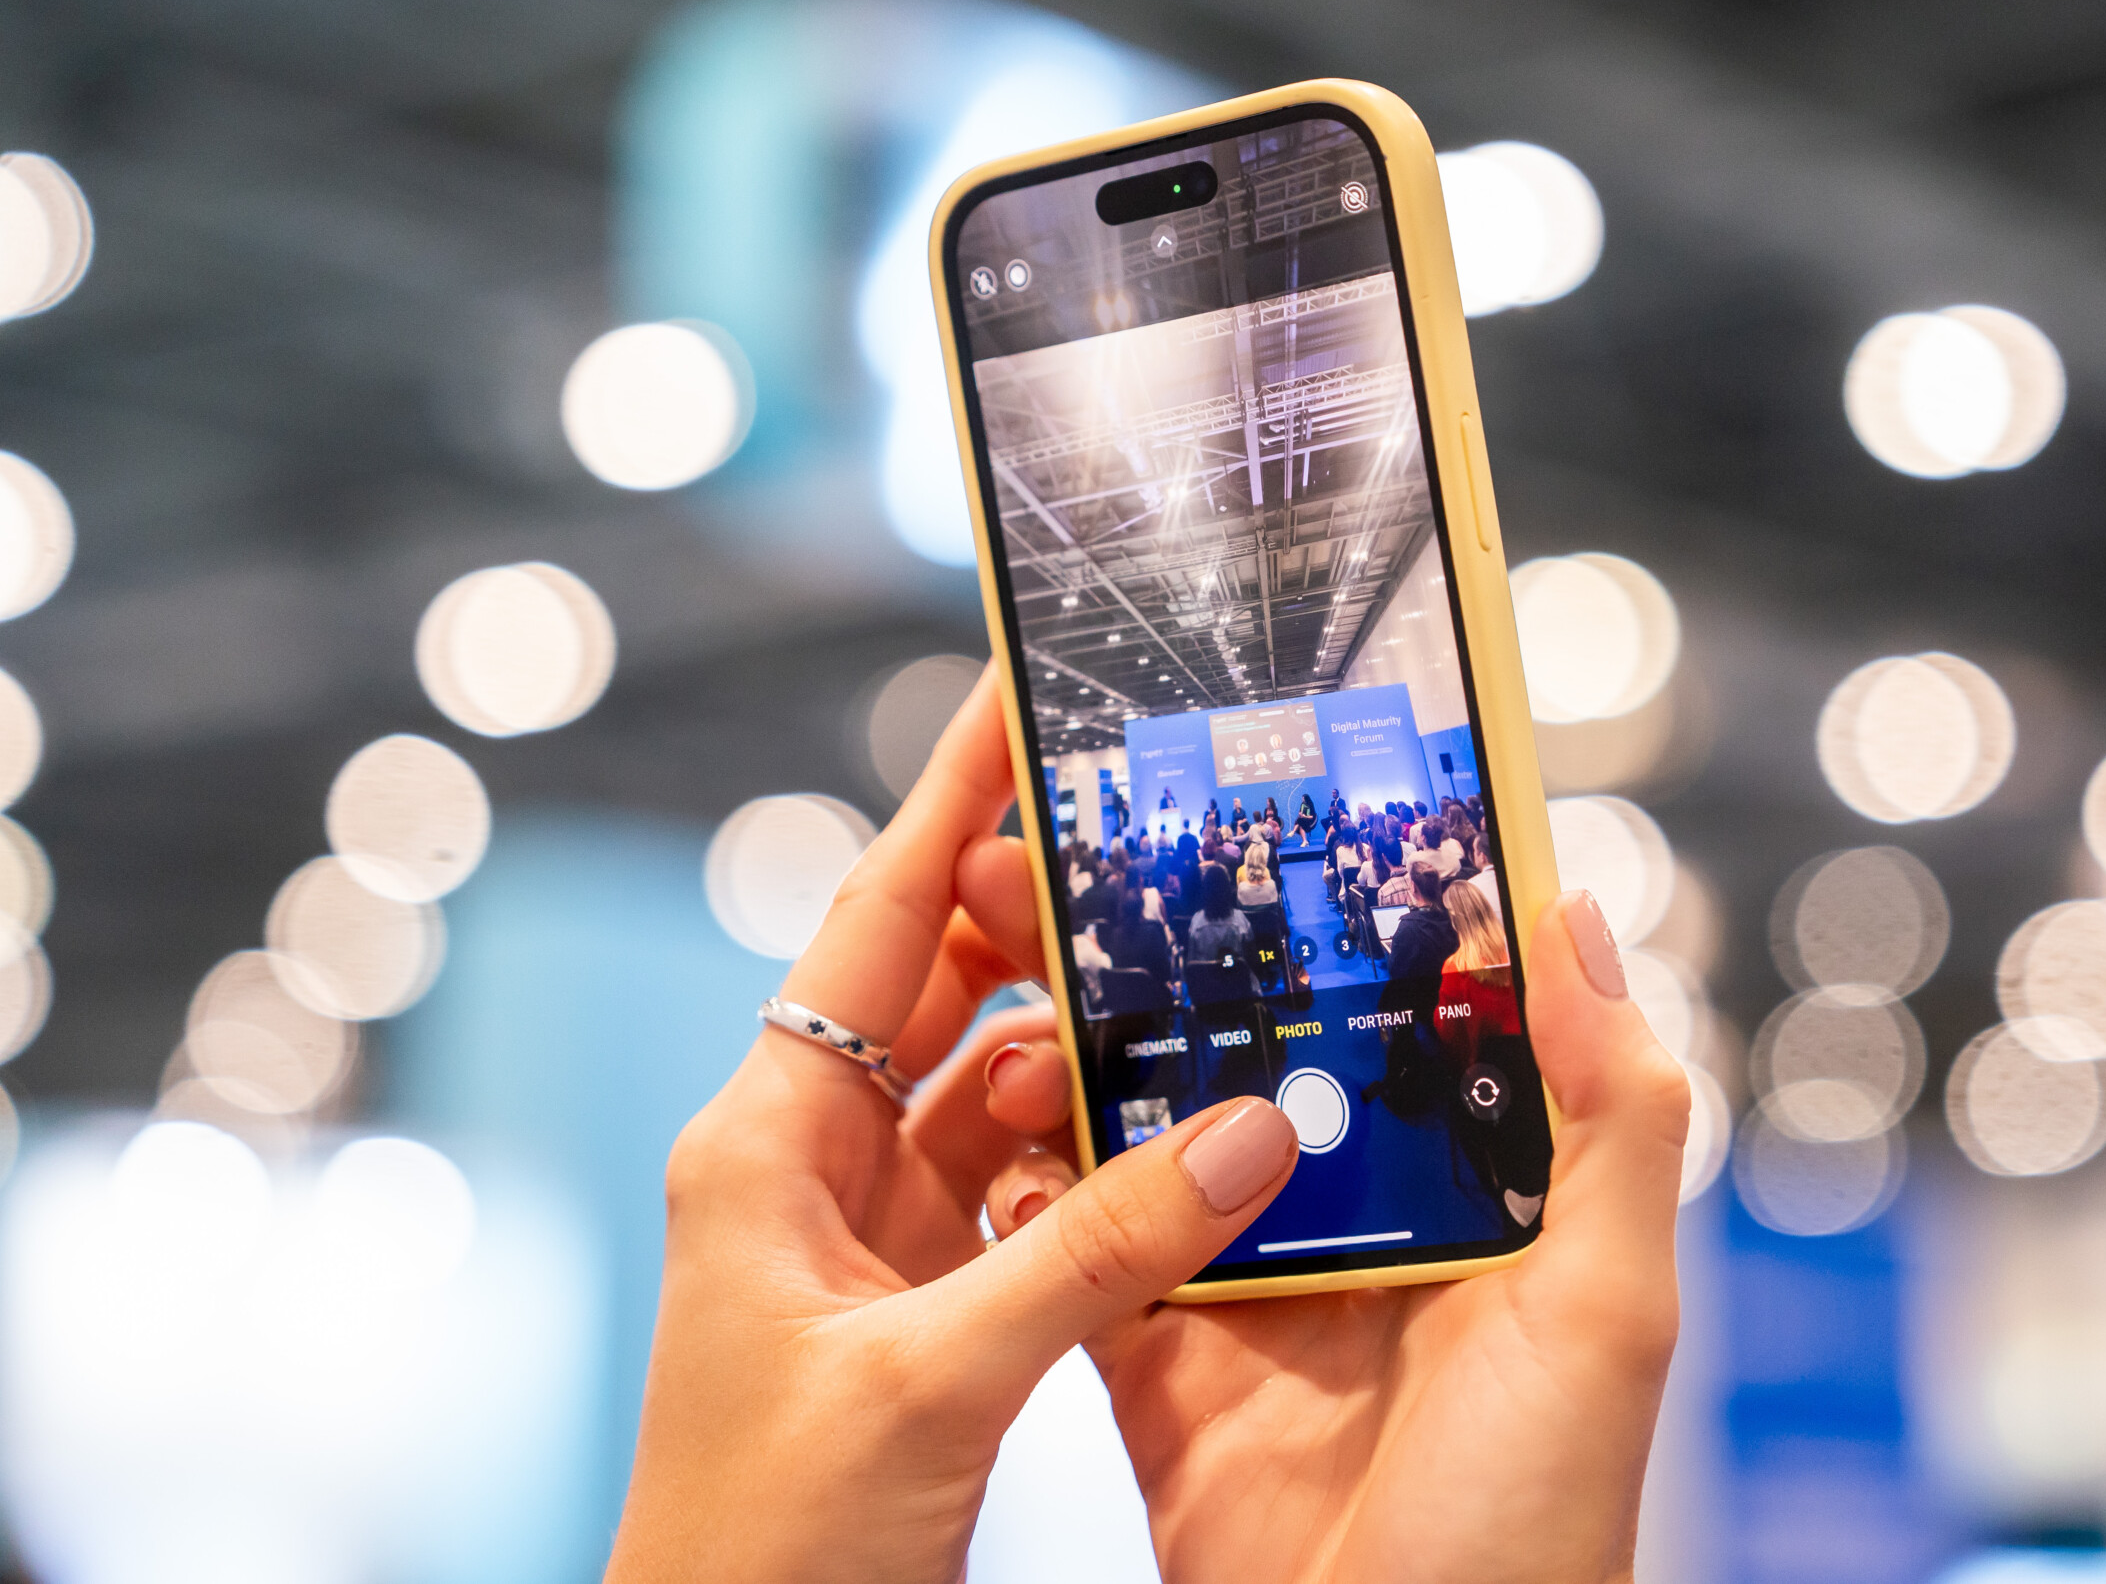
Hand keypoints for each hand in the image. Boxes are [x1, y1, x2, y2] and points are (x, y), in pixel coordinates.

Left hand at [603, 670, 1303, 1583]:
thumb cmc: (760, 1540)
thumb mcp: (935, 1378)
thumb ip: (1098, 1249)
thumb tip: (1253, 1131)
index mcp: (766, 1141)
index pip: (871, 921)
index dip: (950, 802)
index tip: (1018, 696)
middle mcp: (809, 1161)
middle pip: (939, 988)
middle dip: (1042, 914)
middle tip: (1157, 835)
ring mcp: (866, 1232)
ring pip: (992, 1090)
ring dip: (1084, 1048)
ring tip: (1193, 978)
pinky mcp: (920, 1298)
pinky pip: (1020, 1187)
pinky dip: (1093, 1155)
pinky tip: (1172, 1133)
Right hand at [985, 886, 1687, 1583]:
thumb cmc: (1535, 1531)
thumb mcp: (1608, 1314)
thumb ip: (1612, 1118)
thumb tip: (1573, 913)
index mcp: (1472, 1201)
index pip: (1411, 1017)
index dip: (1349, 913)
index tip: (1273, 794)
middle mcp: (1358, 1232)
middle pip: (1259, 1060)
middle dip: (1180, 965)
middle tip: (1085, 863)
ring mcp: (1249, 1300)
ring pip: (1156, 1144)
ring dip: (1089, 1064)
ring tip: (1024, 978)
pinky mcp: (1157, 1375)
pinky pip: (1085, 1265)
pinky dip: (1035, 1202)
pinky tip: (992, 1127)